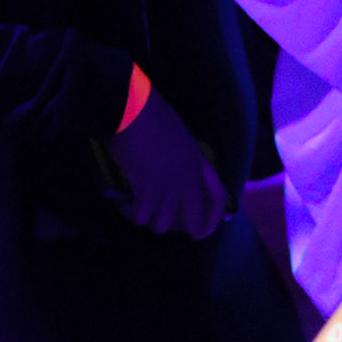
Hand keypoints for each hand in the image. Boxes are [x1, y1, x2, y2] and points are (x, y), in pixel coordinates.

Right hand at [106, 84, 229, 237]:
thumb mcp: (178, 137)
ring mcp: (168, 189)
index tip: (204, 231)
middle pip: (195, 222)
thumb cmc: (153, 114)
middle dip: (185, 231)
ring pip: (162, 225)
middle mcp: (187, 180)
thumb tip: (170, 175)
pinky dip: (130, 213)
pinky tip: (123, 204)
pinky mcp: (147, 193)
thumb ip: (180, 159)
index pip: (218, 196)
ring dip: (149, 220)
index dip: (214, 217)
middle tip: (172, 230)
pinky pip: (140, 218)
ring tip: (139, 209)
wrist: (134, 110)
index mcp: (197, 163)